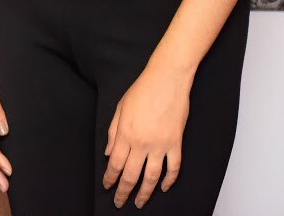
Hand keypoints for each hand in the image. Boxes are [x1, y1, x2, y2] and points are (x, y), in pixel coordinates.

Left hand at [103, 63, 190, 208]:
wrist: (166, 80)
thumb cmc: (142, 91)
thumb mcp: (120, 108)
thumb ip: (113, 132)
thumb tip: (110, 153)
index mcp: (125, 134)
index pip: (116, 164)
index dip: (110, 178)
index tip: (107, 187)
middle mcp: (142, 143)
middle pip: (131, 175)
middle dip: (124, 191)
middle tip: (119, 202)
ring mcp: (161, 145)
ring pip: (151, 177)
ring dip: (145, 193)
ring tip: (140, 203)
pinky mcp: (176, 143)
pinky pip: (174, 167)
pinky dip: (169, 180)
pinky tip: (163, 187)